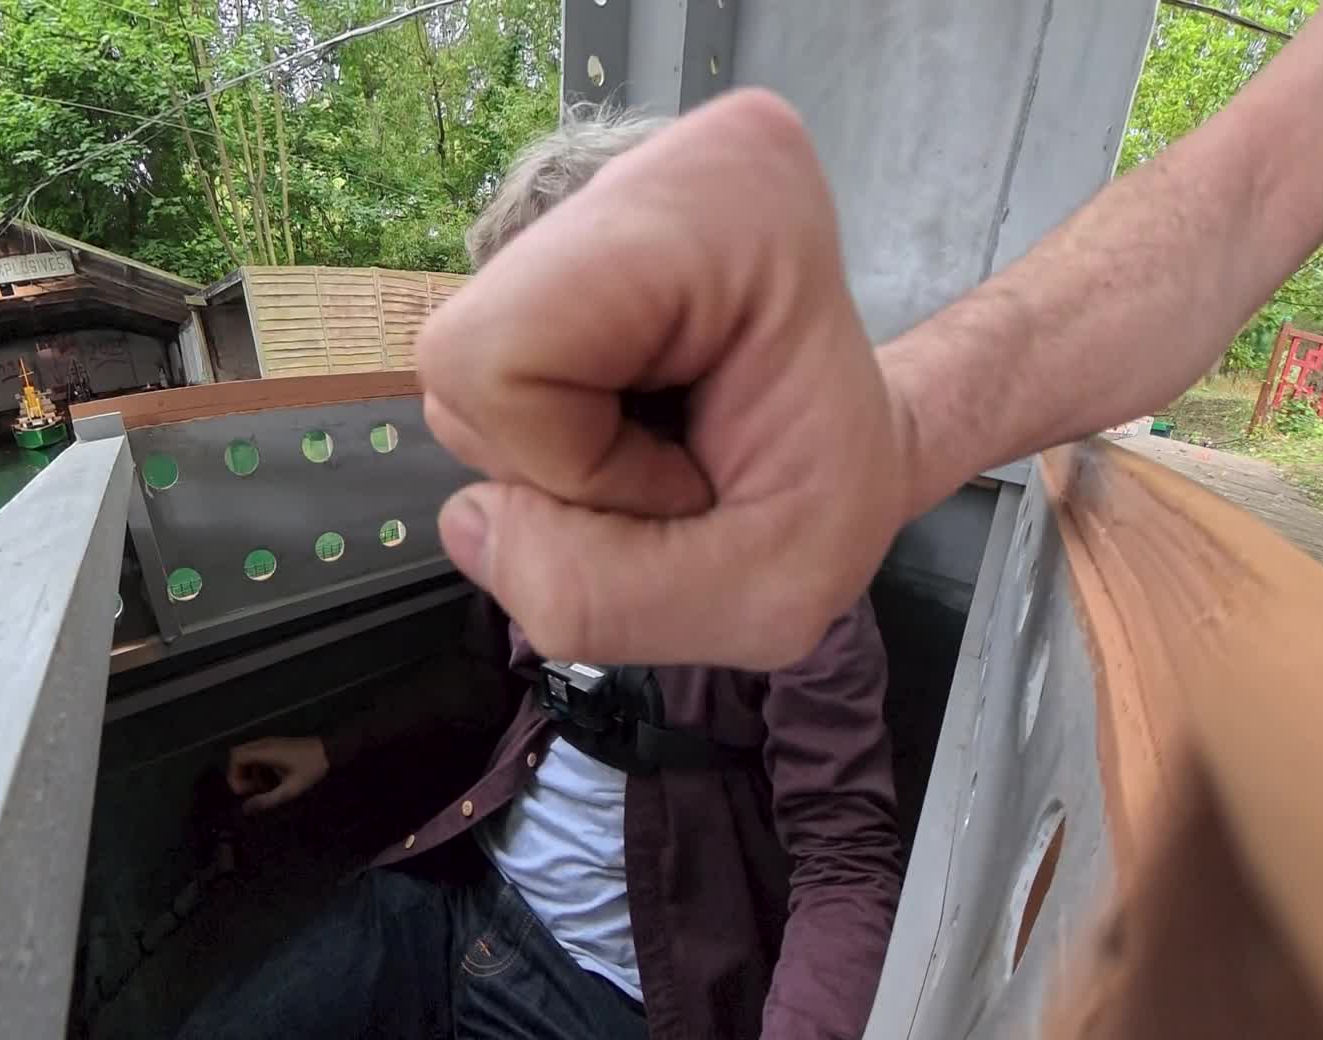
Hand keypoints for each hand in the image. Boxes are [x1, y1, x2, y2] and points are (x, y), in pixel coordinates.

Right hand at [227, 736, 328, 813]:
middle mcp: (264, 744)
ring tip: (263, 789)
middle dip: (240, 775)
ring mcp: (271, 743)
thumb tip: (246, 809)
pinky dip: (259, 769)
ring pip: (249, 757)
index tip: (243, 792)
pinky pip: (259, 756)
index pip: (236, 757)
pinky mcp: (277, 746)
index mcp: (265, 751)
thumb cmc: (312, 769)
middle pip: (239, 756)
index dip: (234, 775)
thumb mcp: (290, 789)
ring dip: (251, 773)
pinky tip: (272, 782)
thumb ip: (267, 800)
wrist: (332, 751)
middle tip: (251, 791)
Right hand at [418, 89, 918, 668]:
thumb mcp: (762, 594)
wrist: (861, 450)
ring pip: (461, 374)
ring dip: (552, 457)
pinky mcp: (558, 229)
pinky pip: (479, 367)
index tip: (697, 471)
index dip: (580, 467)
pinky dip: (547, 434)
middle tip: (677, 464)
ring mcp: (589, 192)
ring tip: (660, 444)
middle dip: (557, 468)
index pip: (506, 360)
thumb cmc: (834, 503)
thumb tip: (468, 523)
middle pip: (463, 361)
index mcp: (724, 202)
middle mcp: (646, 162)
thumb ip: (598, 593)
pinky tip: (631, 419)